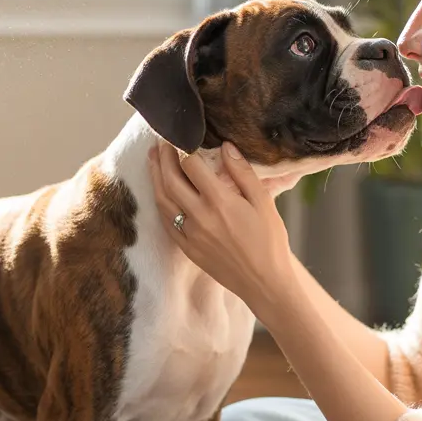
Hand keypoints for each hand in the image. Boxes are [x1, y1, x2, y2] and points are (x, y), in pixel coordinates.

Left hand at [147, 141, 297, 310]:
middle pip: (171, 180)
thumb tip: (225, 146)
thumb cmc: (269, 241)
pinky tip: (160, 193)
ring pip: (163, 200)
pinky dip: (160, 203)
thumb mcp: (263, 202)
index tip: (182, 138)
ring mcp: (190, 234)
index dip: (184, 148)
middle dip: (163, 158)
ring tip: (152, 160)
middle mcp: (200, 216)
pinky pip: (166, 221)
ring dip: (155, 177)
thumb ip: (243, 172)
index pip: (192, 166)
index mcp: (220, 202)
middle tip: (159, 142)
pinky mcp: (187, 248)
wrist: (265, 282)